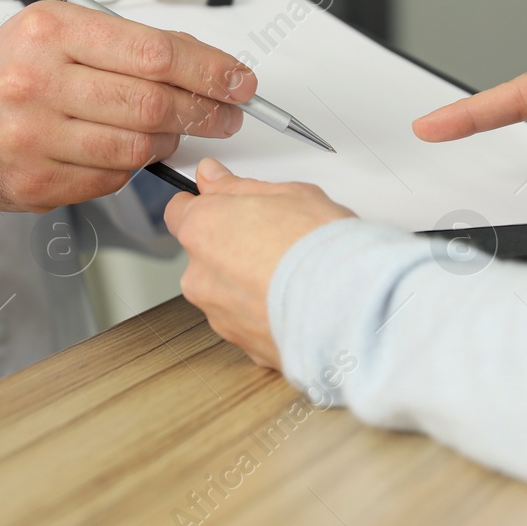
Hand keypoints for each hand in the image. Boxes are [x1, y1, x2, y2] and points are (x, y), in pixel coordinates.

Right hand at [0, 3, 256, 212]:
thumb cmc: (19, 65)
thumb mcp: (63, 22)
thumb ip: (133, 25)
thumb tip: (200, 49)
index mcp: (52, 29)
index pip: (155, 51)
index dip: (210, 69)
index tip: (239, 80)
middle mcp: (38, 80)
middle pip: (153, 102)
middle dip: (205, 110)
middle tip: (227, 113)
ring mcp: (33, 135)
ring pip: (137, 145)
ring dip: (171, 140)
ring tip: (178, 130)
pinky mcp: (35, 181)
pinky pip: (112, 178)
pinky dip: (134, 165)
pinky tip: (132, 149)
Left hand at [165, 159, 354, 367]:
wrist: (346, 307)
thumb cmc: (320, 249)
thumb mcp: (287, 193)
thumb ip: (239, 187)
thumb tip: (214, 178)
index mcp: (202, 230)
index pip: (180, 212)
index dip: (205, 206)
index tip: (223, 203)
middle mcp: (200, 277)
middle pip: (206, 256)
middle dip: (233, 249)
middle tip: (276, 239)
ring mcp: (220, 316)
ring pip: (227, 293)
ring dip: (251, 285)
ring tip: (294, 275)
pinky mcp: (244, 347)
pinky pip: (250, 323)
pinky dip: (267, 314)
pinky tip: (296, 301)